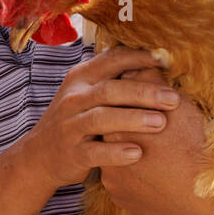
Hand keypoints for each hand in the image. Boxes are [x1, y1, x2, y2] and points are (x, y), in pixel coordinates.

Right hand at [21, 47, 181, 188]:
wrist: (39, 155)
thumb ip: (112, 78)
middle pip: (110, 90)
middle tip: (174, 99)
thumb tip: (157, 63)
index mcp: (81, 78)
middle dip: (144, 92)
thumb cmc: (75, 120)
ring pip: (102, 118)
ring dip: (133, 119)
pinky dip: (116, 153)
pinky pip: (95, 152)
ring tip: (161, 123)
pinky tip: (137, 153)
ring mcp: (70, 126)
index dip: (141, 58)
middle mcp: (73, 98)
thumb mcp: (85, 93)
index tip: (169, 62)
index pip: (112, 59)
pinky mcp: (72, 153)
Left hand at [99, 67, 212, 214]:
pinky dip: (134, 176)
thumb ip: (149, 81)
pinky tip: (153, 171)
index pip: (113, 108)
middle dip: (125, 127)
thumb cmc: (195, 146)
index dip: (130, 103)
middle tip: (151, 130)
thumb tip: (134, 65)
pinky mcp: (120, 198)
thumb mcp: (177, 106)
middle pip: (111, 133)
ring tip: (155, 151)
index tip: (145, 105)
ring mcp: (112, 182)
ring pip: (114, 158)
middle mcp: (107, 154)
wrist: (209, 196)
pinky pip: (122, 182)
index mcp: (116, 129)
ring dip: (128, 151)